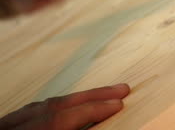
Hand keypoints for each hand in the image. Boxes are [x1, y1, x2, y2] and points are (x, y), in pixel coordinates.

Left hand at [0, 84, 129, 129]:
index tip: (119, 103)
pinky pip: (31, 110)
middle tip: (121, 89)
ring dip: (75, 99)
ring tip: (100, 96)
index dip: (95, 108)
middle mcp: (18, 125)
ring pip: (43, 105)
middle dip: (92, 96)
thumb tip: (96, 119)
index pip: (67, 116)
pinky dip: (53, 107)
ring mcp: (8, 124)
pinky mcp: (5, 125)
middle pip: (57, 104)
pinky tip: (63, 107)